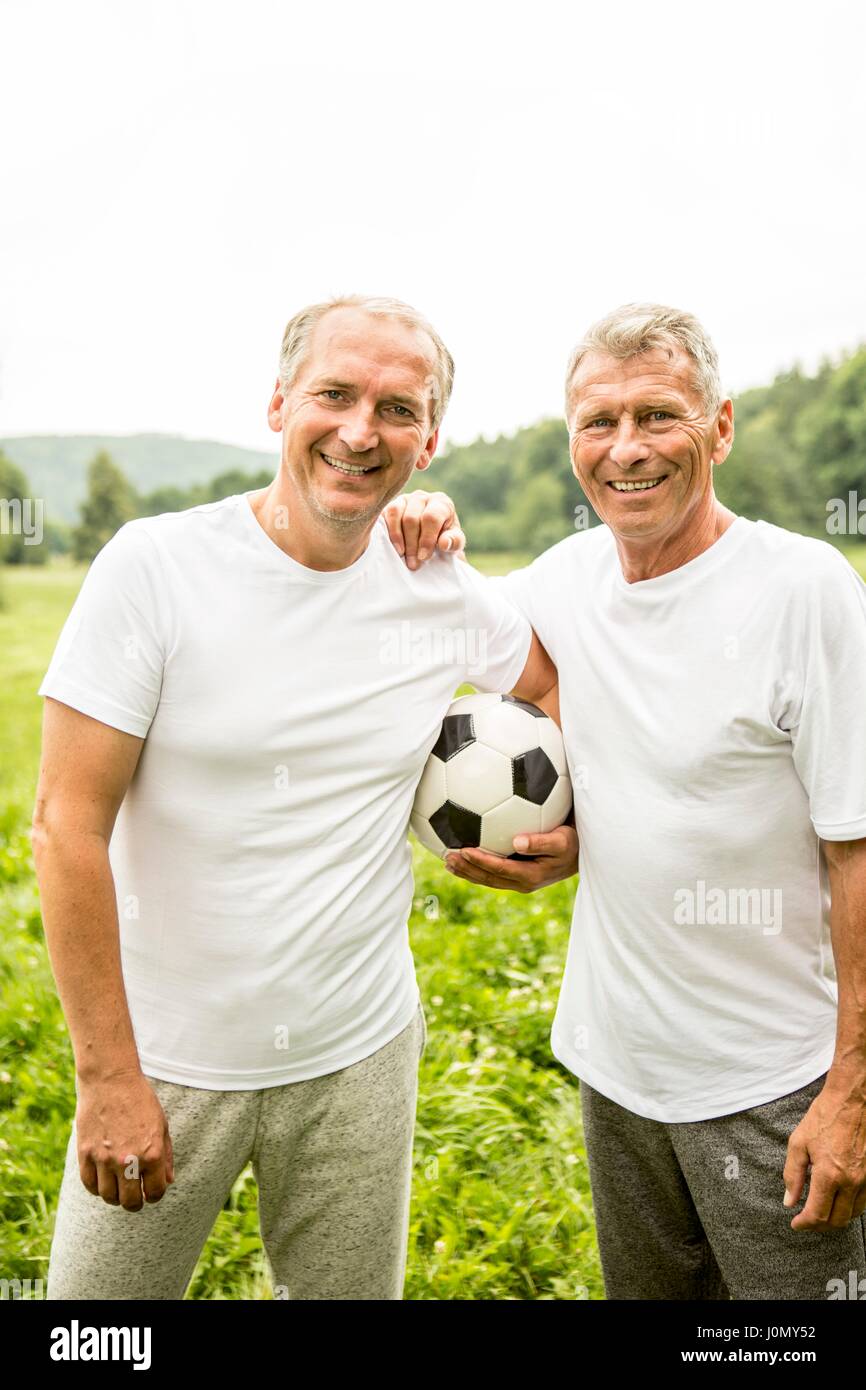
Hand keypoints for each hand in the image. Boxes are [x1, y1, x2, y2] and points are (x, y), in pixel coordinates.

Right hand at [75, 1069, 174, 1209]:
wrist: (111, 1080)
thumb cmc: (140, 1100)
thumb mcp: (161, 1125)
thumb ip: (165, 1156)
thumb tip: (168, 1182)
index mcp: (152, 1153)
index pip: (155, 1192)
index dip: (155, 1196)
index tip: (151, 1193)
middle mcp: (128, 1160)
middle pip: (130, 1202)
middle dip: (135, 1203)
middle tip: (135, 1197)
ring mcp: (104, 1158)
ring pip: (108, 1197)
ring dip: (115, 1197)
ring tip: (119, 1188)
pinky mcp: (85, 1154)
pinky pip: (90, 1184)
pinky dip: (97, 1188)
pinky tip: (103, 1180)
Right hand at [382, 491, 463, 568]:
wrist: (431, 539)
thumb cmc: (444, 539)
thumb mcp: (455, 543)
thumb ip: (454, 542)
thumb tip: (444, 543)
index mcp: (442, 503)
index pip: (431, 517)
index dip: (426, 539)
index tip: (424, 557)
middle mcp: (422, 497)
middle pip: (412, 518)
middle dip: (412, 544)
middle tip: (413, 564)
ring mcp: (405, 499)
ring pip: (397, 514)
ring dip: (398, 538)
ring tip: (402, 556)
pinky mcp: (391, 505)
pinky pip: (386, 514)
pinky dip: (389, 532)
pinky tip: (393, 547)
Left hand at [444, 823, 578, 892]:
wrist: (582, 853)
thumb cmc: (572, 841)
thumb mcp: (562, 840)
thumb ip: (541, 842)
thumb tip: (516, 841)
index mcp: (530, 876)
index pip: (499, 870)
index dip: (481, 861)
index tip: (464, 850)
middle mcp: (521, 882)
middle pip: (488, 878)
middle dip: (467, 869)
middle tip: (448, 858)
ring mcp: (519, 881)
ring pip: (487, 879)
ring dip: (467, 871)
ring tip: (448, 862)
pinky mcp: (517, 875)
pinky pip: (493, 874)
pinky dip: (476, 867)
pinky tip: (464, 857)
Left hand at [783, 1077, 865, 1229]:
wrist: (851, 1101)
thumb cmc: (823, 1117)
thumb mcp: (798, 1143)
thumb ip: (793, 1175)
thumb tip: (789, 1200)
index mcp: (830, 1176)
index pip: (818, 1215)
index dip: (804, 1224)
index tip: (795, 1223)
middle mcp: (851, 1182)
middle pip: (837, 1221)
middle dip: (819, 1226)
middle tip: (806, 1221)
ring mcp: (865, 1180)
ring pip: (853, 1214)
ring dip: (836, 1219)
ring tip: (821, 1213)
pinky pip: (863, 1202)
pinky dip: (850, 1208)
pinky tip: (838, 1201)